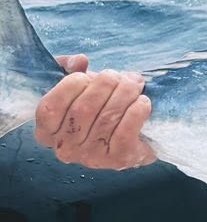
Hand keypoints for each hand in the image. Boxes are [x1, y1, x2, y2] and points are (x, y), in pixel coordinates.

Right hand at [34, 68, 155, 168]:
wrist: (134, 138)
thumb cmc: (100, 108)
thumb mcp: (80, 87)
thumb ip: (71, 70)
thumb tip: (79, 61)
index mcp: (47, 130)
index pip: (50, 107)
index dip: (69, 85)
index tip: (87, 75)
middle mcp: (65, 148)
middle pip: (83, 109)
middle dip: (105, 84)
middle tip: (120, 77)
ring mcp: (90, 157)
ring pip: (106, 118)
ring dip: (125, 94)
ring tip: (134, 84)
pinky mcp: (118, 160)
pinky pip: (125, 132)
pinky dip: (136, 112)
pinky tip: (143, 102)